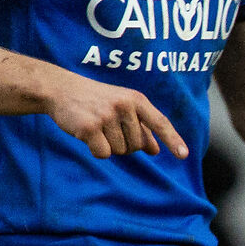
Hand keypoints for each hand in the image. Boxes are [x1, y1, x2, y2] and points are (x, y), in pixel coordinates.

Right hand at [47, 75, 187, 158]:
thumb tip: (155, 150)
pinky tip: (87, 134)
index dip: (173, 140)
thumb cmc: (95, 100)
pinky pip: (104, 154)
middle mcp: (124, 106)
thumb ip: (140, 125)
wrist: (61, 89)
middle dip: (125, 144)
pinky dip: (96, 150)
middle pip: (137, 145)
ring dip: (109, 145)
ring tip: (97, 126)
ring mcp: (107, 116)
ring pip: (120, 151)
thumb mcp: (122, 106)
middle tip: (108, 127)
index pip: (160, 123)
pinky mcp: (89, 128)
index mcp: (136, 99)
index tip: (184, 155)